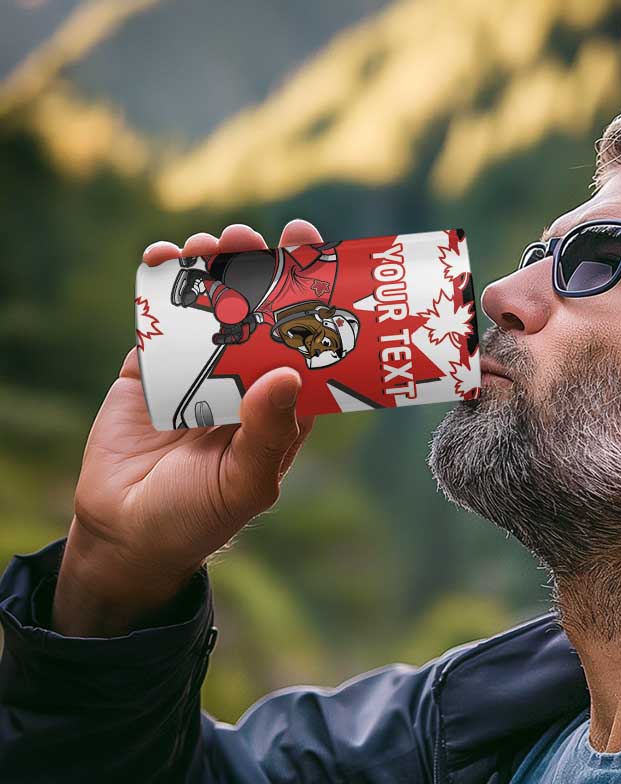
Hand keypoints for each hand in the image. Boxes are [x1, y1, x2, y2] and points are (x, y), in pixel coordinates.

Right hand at [52, 221, 324, 636]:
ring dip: (214, 269)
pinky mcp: (151, 369)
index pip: (306, 343)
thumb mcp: (245, 482)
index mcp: (281, 406)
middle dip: (261, 270)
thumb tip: (288, 373)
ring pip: (211, 308)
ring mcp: (197, 371)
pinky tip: (164, 257)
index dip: (313, 299)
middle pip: (260, 313)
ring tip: (212, 242)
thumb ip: (268, 432)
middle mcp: (245, 381)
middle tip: (259, 236)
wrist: (126, 534)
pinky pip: (158, 319)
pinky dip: (159, 286)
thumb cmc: (199, 517)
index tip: (317, 254)